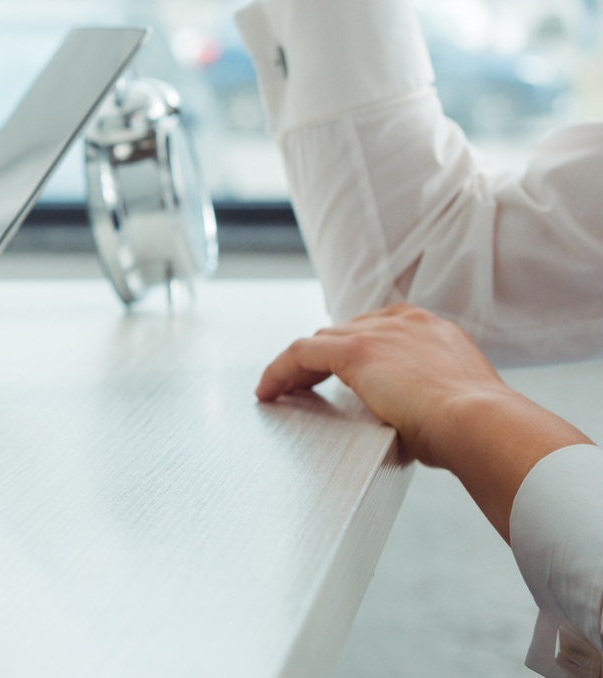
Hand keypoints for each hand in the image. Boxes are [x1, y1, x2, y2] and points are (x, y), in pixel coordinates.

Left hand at [257, 303, 588, 537]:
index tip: (342, 373)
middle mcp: (405, 322)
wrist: (484, 425)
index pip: (380, 330)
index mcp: (433, 331)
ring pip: (319, 343)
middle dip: (324, 358)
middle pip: (345, 333)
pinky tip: (267, 392)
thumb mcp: (454, 403)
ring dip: (297, 368)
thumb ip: (428, 397)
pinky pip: (301, 354)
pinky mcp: (355, 351)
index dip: (354, 349)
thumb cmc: (478, 429)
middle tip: (305, 385)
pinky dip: (280, 371)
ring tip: (280, 390)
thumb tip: (417, 420)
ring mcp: (378, 333)